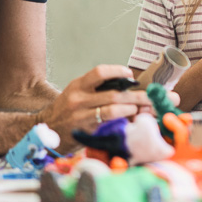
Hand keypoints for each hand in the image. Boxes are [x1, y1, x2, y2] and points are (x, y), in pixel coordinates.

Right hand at [35, 65, 151, 147]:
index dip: (118, 71)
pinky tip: (132, 119)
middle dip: (139, 95)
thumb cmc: (67, 110)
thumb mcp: (77, 93)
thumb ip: (98, 89)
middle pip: (114, 93)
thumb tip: (130, 86)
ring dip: (133, 108)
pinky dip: (123, 120)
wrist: (46, 130)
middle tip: (155, 95)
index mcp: (79, 85)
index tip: (131, 75)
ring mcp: (81, 115)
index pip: (99, 72)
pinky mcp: (84, 130)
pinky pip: (107, 123)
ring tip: (145, 108)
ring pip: (113, 108)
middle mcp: (79, 98)